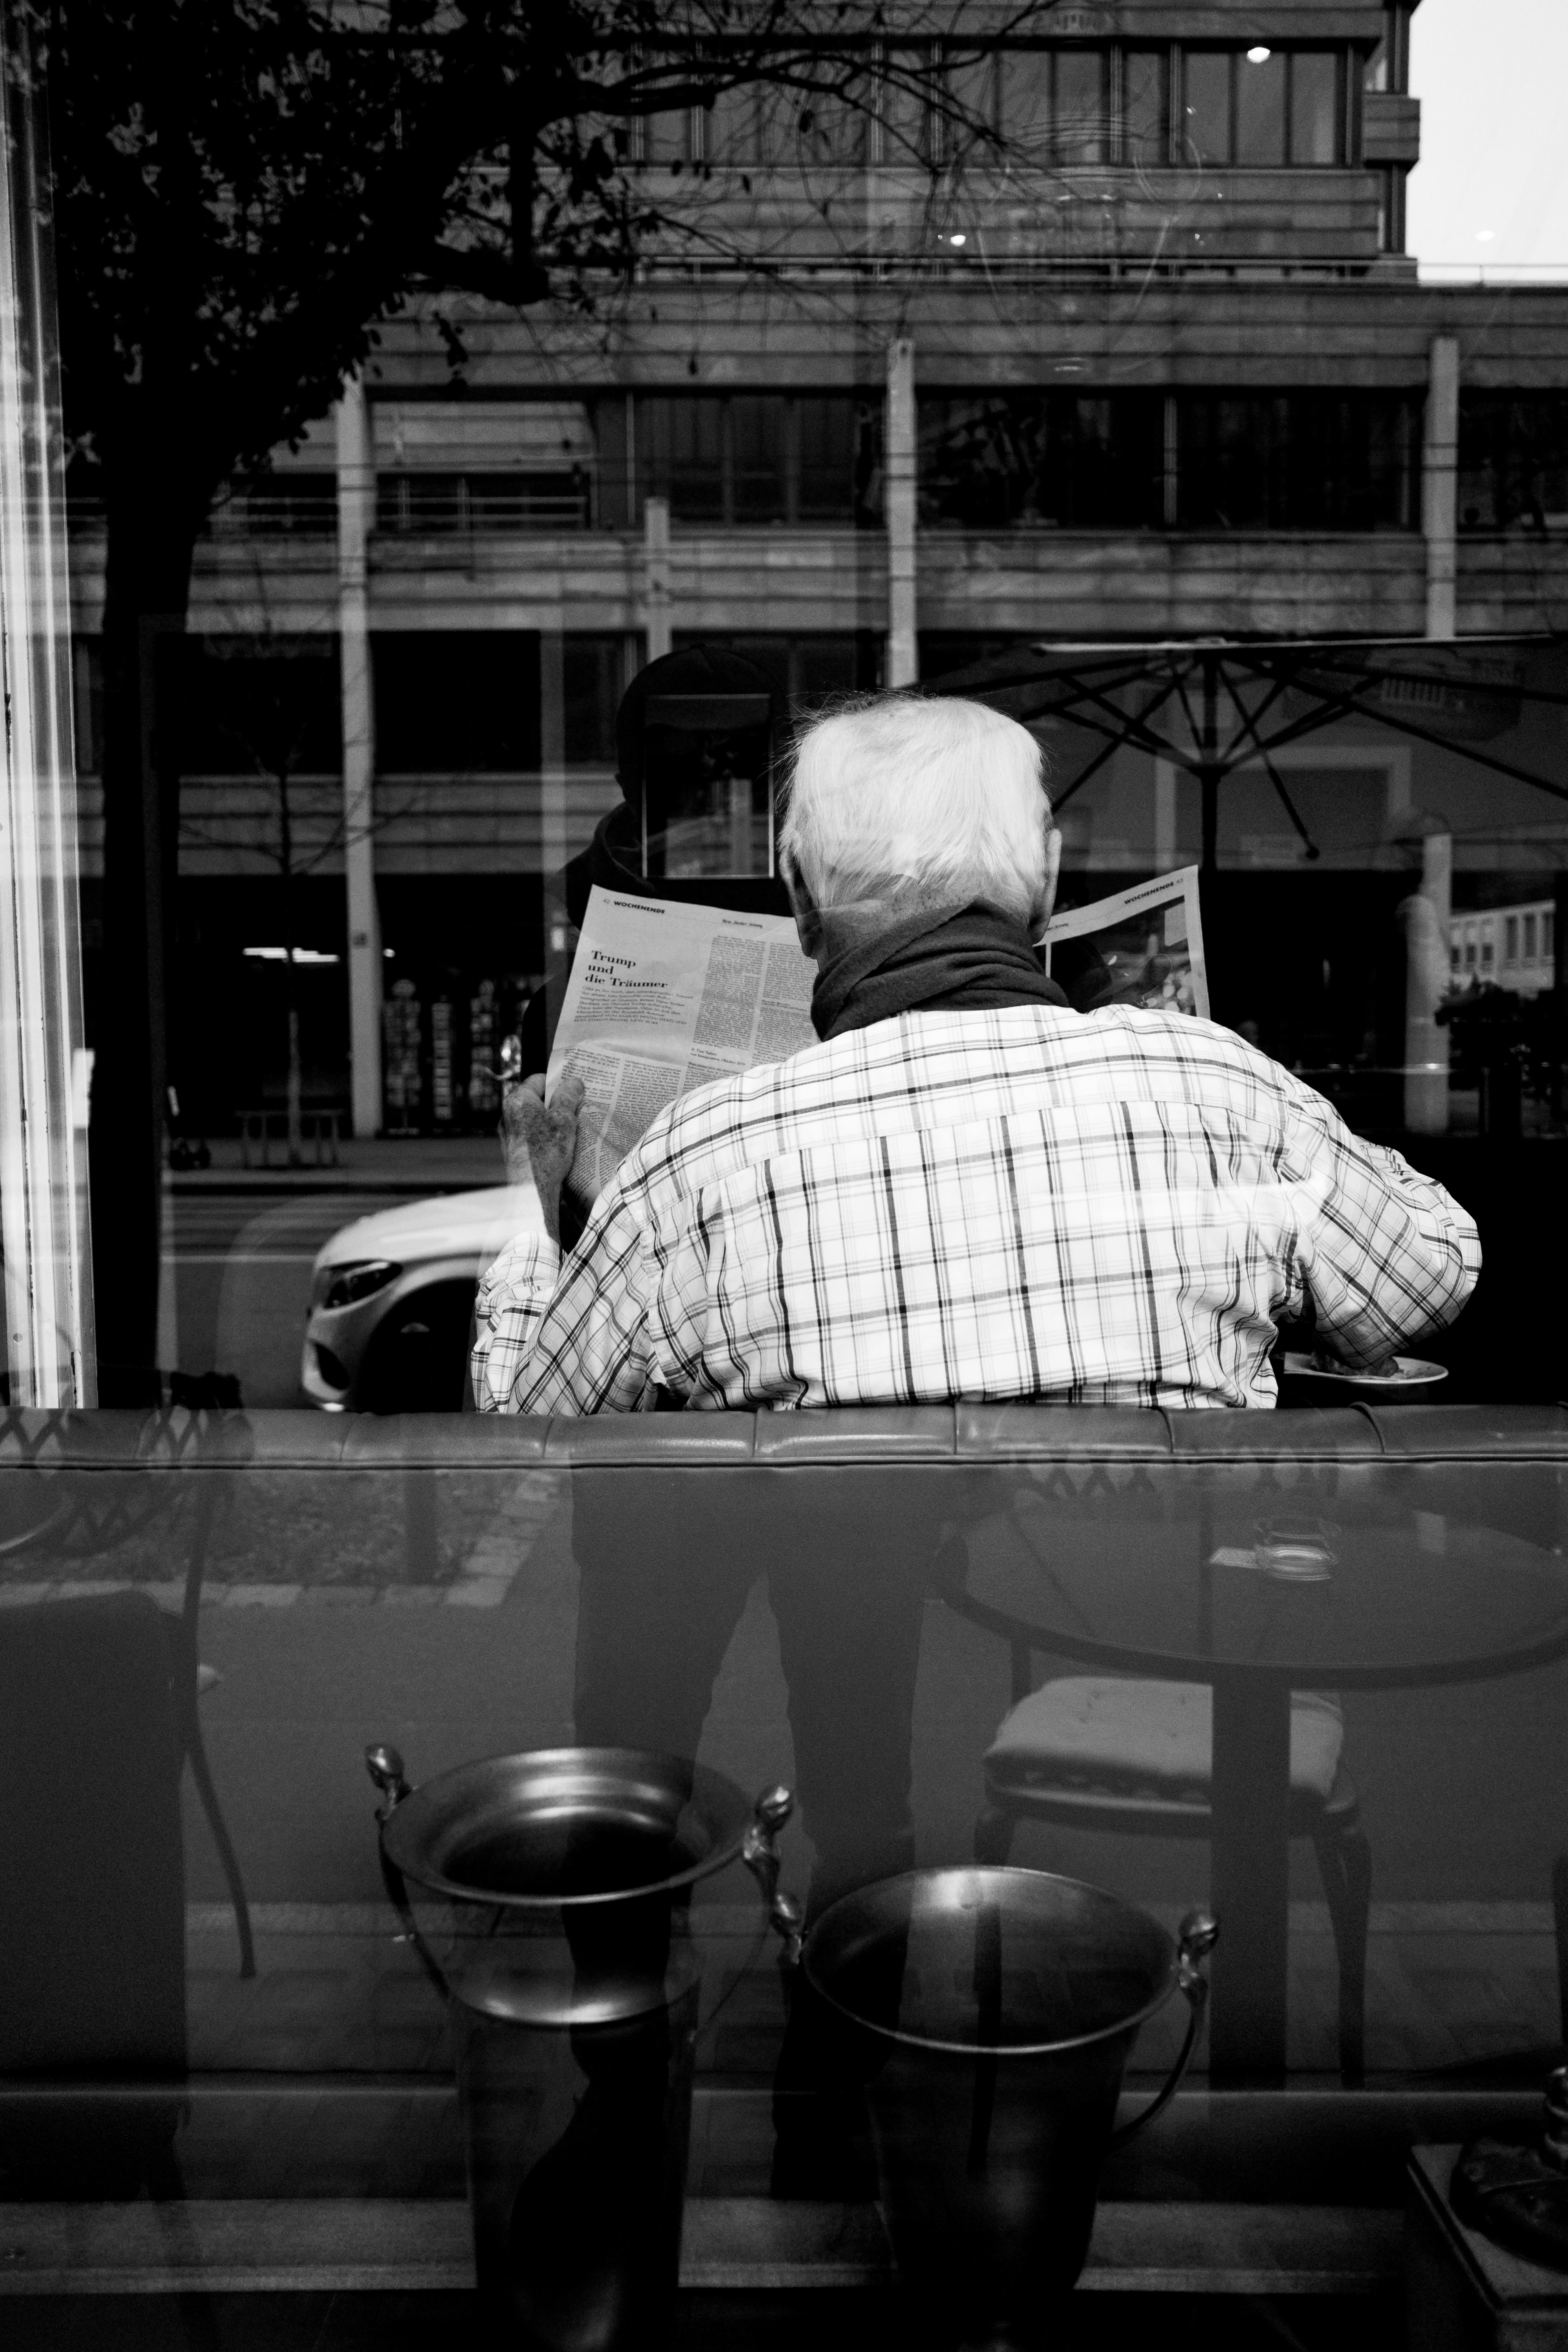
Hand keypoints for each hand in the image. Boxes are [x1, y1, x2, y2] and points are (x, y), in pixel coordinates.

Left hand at [500, 1072, 583, 1245]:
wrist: (531, 1190)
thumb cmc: (546, 1152)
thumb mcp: (564, 1119)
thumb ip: (568, 1097)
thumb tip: (574, 1082)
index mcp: (518, 1100)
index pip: (539, 1080)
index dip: (558, 1083)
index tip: (575, 1092)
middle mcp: (509, 1115)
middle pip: (538, 1100)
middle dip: (558, 1104)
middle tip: (577, 1111)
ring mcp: (510, 1134)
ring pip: (537, 1119)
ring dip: (554, 1122)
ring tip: (573, 1129)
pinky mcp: (515, 1151)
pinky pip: (534, 1136)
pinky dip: (547, 1138)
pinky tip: (562, 1147)